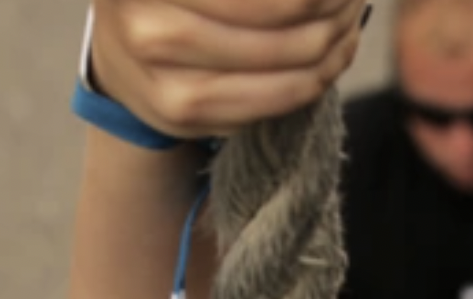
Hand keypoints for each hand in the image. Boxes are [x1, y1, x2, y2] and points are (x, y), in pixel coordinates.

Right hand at [90, 0, 368, 140]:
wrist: (118, 53)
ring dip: (330, 52)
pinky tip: (325, 65)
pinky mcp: (177, 114)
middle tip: (354, 0)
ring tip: (348, 28)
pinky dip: (308, 85)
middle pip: (279, 17)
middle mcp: (146, 20)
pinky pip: (266, 104)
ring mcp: (158, 74)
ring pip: (281, 70)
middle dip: (331, 9)